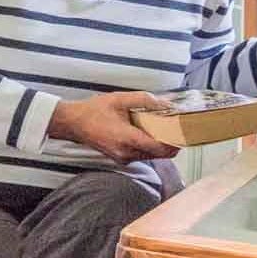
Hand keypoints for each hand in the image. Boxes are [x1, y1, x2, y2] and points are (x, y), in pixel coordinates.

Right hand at [48, 92, 180, 161]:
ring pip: (151, 156)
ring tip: (162, 130)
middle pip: (160, 154)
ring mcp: (123, 157)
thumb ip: (144, 100)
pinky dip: (148, 147)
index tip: (184, 134)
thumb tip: (166, 104)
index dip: (176, 143)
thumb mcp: (119, 99)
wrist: (72, 123)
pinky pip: (142, 155)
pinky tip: (146, 133)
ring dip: (159, 145)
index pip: (161, 148)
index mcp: (128, 139)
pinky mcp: (120, 158)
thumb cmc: (93, 111)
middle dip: (170, 144)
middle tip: (176, 130)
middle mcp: (127, 153)